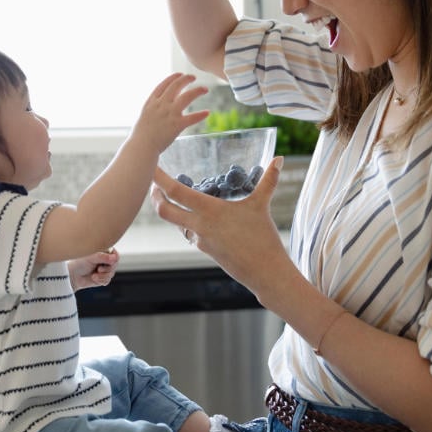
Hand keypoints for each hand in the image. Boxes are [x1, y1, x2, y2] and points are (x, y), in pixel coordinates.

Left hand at [69, 248, 119, 291]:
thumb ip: (103, 257)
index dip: (113, 260)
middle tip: (98, 268)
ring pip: (111, 274)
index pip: (115, 255)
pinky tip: (93, 278)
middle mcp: (106, 260)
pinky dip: (100, 280)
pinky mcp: (103, 278)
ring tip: (94, 274)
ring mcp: (105, 269)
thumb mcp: (91, 258)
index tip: (107, 262)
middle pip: (115, 265)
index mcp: (104, 251)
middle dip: (106, 269)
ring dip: (102, 276)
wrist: (73, 275)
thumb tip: (115, 258)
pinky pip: (107, 280)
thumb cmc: (79, 263)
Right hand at [131, 73, 208, 155]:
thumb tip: (162, 104)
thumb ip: (154, 108)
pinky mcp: (177, 125)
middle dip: (186, 79)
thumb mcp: (145, 116)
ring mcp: (169, 114)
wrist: (141, 146)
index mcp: (152, 102)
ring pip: (187, 97)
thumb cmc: (141, 135)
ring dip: (197, 91)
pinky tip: (207, 112)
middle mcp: (161, 105)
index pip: (164, 85)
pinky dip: (200, 115)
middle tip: (193, 77)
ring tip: (205, 89)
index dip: (173, 78)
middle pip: (176, 86)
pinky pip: (192, 118)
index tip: (180, 74)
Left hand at [151, 157, 290, 297]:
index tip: (152, 167)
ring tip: (173, 198)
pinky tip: (197, 218)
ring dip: (172, 211)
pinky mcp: (206, 250)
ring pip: (177, 223)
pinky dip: (189, 223)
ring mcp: (201, 241)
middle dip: (155, 197)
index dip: (160, 179)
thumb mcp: (262, 205)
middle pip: (165, 211)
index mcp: (210, 211)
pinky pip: (191, 234)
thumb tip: (279, 159)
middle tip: (153, 185)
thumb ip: (268, 180)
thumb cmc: (263, 238)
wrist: (264, 272)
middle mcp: (200, 226)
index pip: (176, 192)